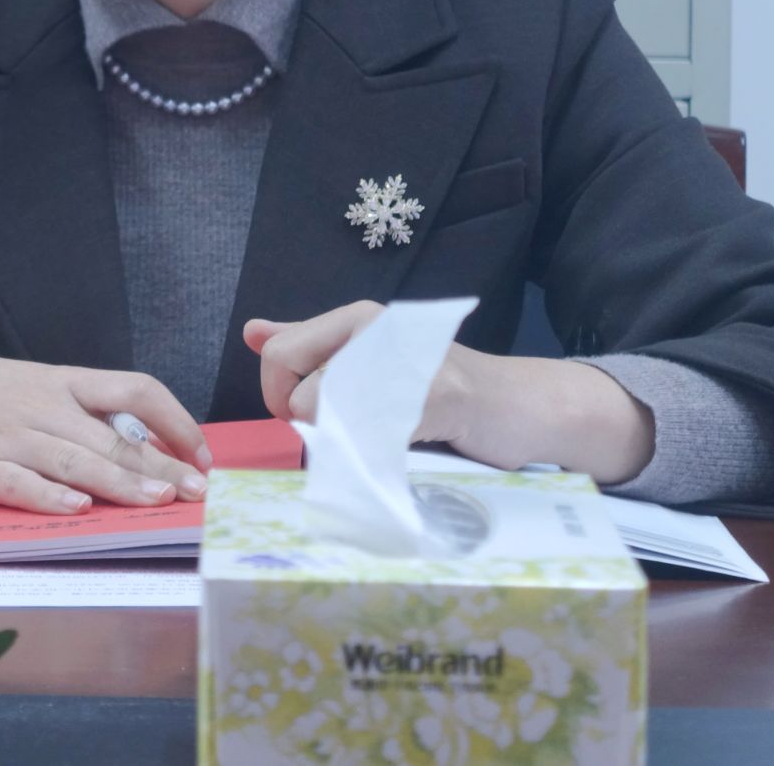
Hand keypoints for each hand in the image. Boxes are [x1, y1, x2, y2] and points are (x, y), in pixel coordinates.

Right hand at [0, 340, 211, 514]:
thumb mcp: (40, 386)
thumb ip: (88, 413)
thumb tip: (152, 448)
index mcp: (65, 382)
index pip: (135, 390)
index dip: (175, 420)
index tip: (202, 453)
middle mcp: (44, 407)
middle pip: (112, 437)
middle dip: (160, 465)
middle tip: (197, 491)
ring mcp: (11, 439)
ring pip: (75, 460)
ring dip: (120, 483)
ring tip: (158, 501)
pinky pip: (21, 484)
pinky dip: (50, 496)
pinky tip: (78, 509)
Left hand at [243, 301, 656, 482]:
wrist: (520, 405)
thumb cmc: (440, 385)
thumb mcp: (369, 356)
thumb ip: (312, 345)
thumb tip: (252, 332)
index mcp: (356, 318)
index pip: (278, 353)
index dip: (279, 397)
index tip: (307, 414)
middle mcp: (376, 329)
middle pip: (296, 390)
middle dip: (308, 423)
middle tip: (346, 430)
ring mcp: (406, 362)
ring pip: (331, 414)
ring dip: (349, 442)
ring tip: (385, 435)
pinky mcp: (436, 397)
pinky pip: (374, 435)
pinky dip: (380, 454)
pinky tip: (407, 446)